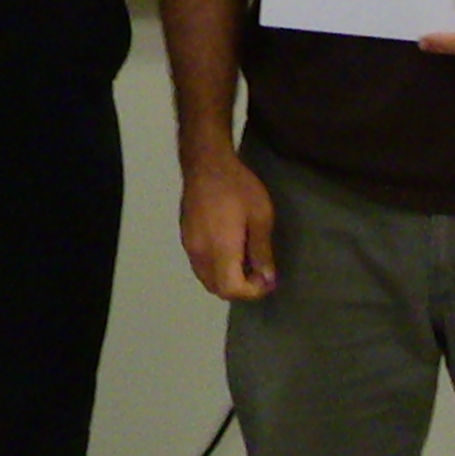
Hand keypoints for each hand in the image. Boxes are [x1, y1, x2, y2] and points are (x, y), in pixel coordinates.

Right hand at [179, 148, 278, 301]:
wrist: (206, 163)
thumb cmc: (238, 186)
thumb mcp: (260, 216)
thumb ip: (262, 251)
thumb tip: (266, 277)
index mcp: (220, 250)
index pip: (232, 289)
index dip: (253, 292)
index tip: (268, 279)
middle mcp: (201, 253)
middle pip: (218, 289)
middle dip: (241, 289)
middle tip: (260, 274)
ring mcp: (190, 246)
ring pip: (207, 279)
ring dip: (227, 280)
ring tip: (246, 263)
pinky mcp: (185, 238)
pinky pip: (200, 266)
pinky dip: (216, 270)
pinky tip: (230, 251)